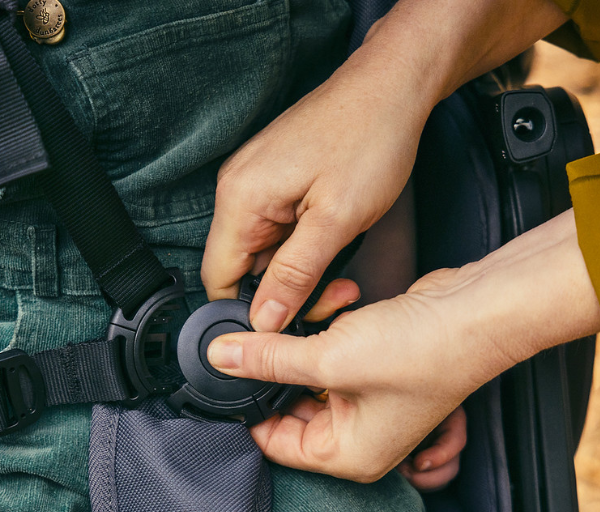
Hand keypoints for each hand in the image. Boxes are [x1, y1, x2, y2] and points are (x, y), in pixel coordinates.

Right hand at [200, 0, 567, 331]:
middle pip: (240, 271)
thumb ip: (294, 276)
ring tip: (340, 272)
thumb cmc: (370, 139)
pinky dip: (300, 250)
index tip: (284, 327)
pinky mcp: (272, 182)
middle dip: (283, 295)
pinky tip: (331, 245)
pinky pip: (275, 233)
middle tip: (331, 297)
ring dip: (298, 274)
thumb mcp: (336, 222)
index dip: (246, 313)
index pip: (217, 281)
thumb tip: (262, 320)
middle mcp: (236, 191)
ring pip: (262, 256)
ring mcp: (253, 184)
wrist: (392, 85)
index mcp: (240, 200)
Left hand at [205, 211, 599, 481]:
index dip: (248, 410)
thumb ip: (267, 361)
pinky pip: (330, 361)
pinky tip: (337, 314)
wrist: (477, 311)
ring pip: (306, 381)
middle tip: (255, 343)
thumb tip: (222, 358)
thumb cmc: (422, 353)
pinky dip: (326, 337)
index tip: (226, 378)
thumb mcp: (326, 359)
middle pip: (288, 411)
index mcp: (346, 456)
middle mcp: (357, 438)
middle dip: (273, 375)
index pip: (274, 444)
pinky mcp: (372, 373)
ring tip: (312, 326)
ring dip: (301, 349)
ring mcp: (367, 406)